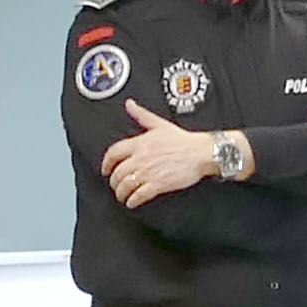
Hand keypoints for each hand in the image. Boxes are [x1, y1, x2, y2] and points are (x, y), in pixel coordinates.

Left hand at [100, 102, 233, 206]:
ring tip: (122, 196)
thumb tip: (129, 104)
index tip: (105, 170)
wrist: (201, 152)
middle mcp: (141, 157)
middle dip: (113, 182)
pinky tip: (132, 202)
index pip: (114, 153)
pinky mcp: (158, 184)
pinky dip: (132, 201)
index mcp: (140, 142)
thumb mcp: (160, 124)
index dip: (105, 163)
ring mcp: (149, 172)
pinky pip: (139, 195)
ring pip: (125, 185)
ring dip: (121, 193)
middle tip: (115, 185)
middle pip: (117, 173)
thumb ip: (141, 115)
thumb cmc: (183, 140)